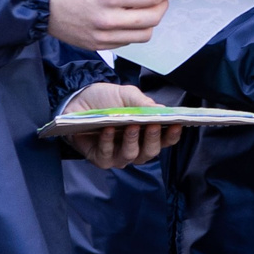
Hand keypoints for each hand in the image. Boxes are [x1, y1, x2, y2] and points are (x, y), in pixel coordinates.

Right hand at [47, 0, 174, 50]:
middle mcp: (107, 20)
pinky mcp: (95, 45)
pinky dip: (133, 31)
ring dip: (150, 21)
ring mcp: (101, 36)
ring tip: (145, 9)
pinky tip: (127, 19)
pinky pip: (126, 43)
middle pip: (152, 19)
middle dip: (162, 6)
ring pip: (143, 35)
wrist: (34, 1)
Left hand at [65, 81, 182, 168]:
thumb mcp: (127, 95)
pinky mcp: (99, 158)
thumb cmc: (105, 100)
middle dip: (152, 139)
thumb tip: (161, 110)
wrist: (77, 101)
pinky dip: (108, 143)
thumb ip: (143, 103)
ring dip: (131, 141)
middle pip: (150, 152)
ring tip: (130, 126)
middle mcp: (135, 148)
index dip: (172, 135)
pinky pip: (106, 155)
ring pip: (130, 156)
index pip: (165, 140)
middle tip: (152, 125)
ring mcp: (117, 155)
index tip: (176, 124)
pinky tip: (108, 130)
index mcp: (146, 134)